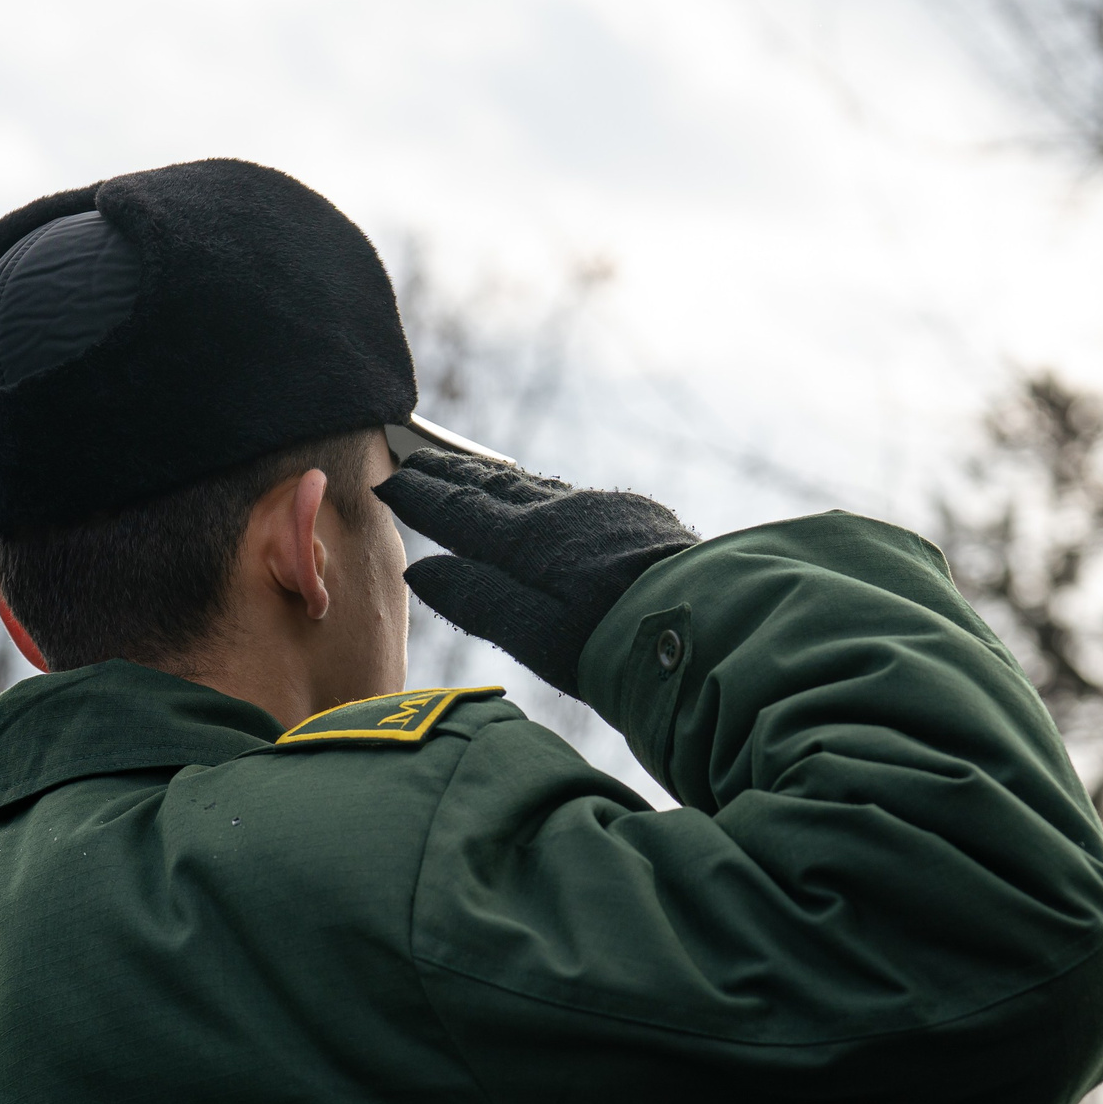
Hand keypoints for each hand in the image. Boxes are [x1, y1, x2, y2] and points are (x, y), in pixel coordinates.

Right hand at [374, 449, 698, 695]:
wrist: (713, 627)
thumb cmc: (616, 646)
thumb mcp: (534, 636)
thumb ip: (477, 601)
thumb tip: (420, 571)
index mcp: (529, 542)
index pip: (461, 512)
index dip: (423, 497)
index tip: (389, 481)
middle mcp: (562, 514)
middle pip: (494, 488)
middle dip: (450, 473)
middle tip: (415, 457)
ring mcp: (603, 511)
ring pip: (533, 488)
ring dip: (492, 477)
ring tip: (466, 470)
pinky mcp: (637, 518)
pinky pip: (568, 495)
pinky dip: (536, 491)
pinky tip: (538, 497)